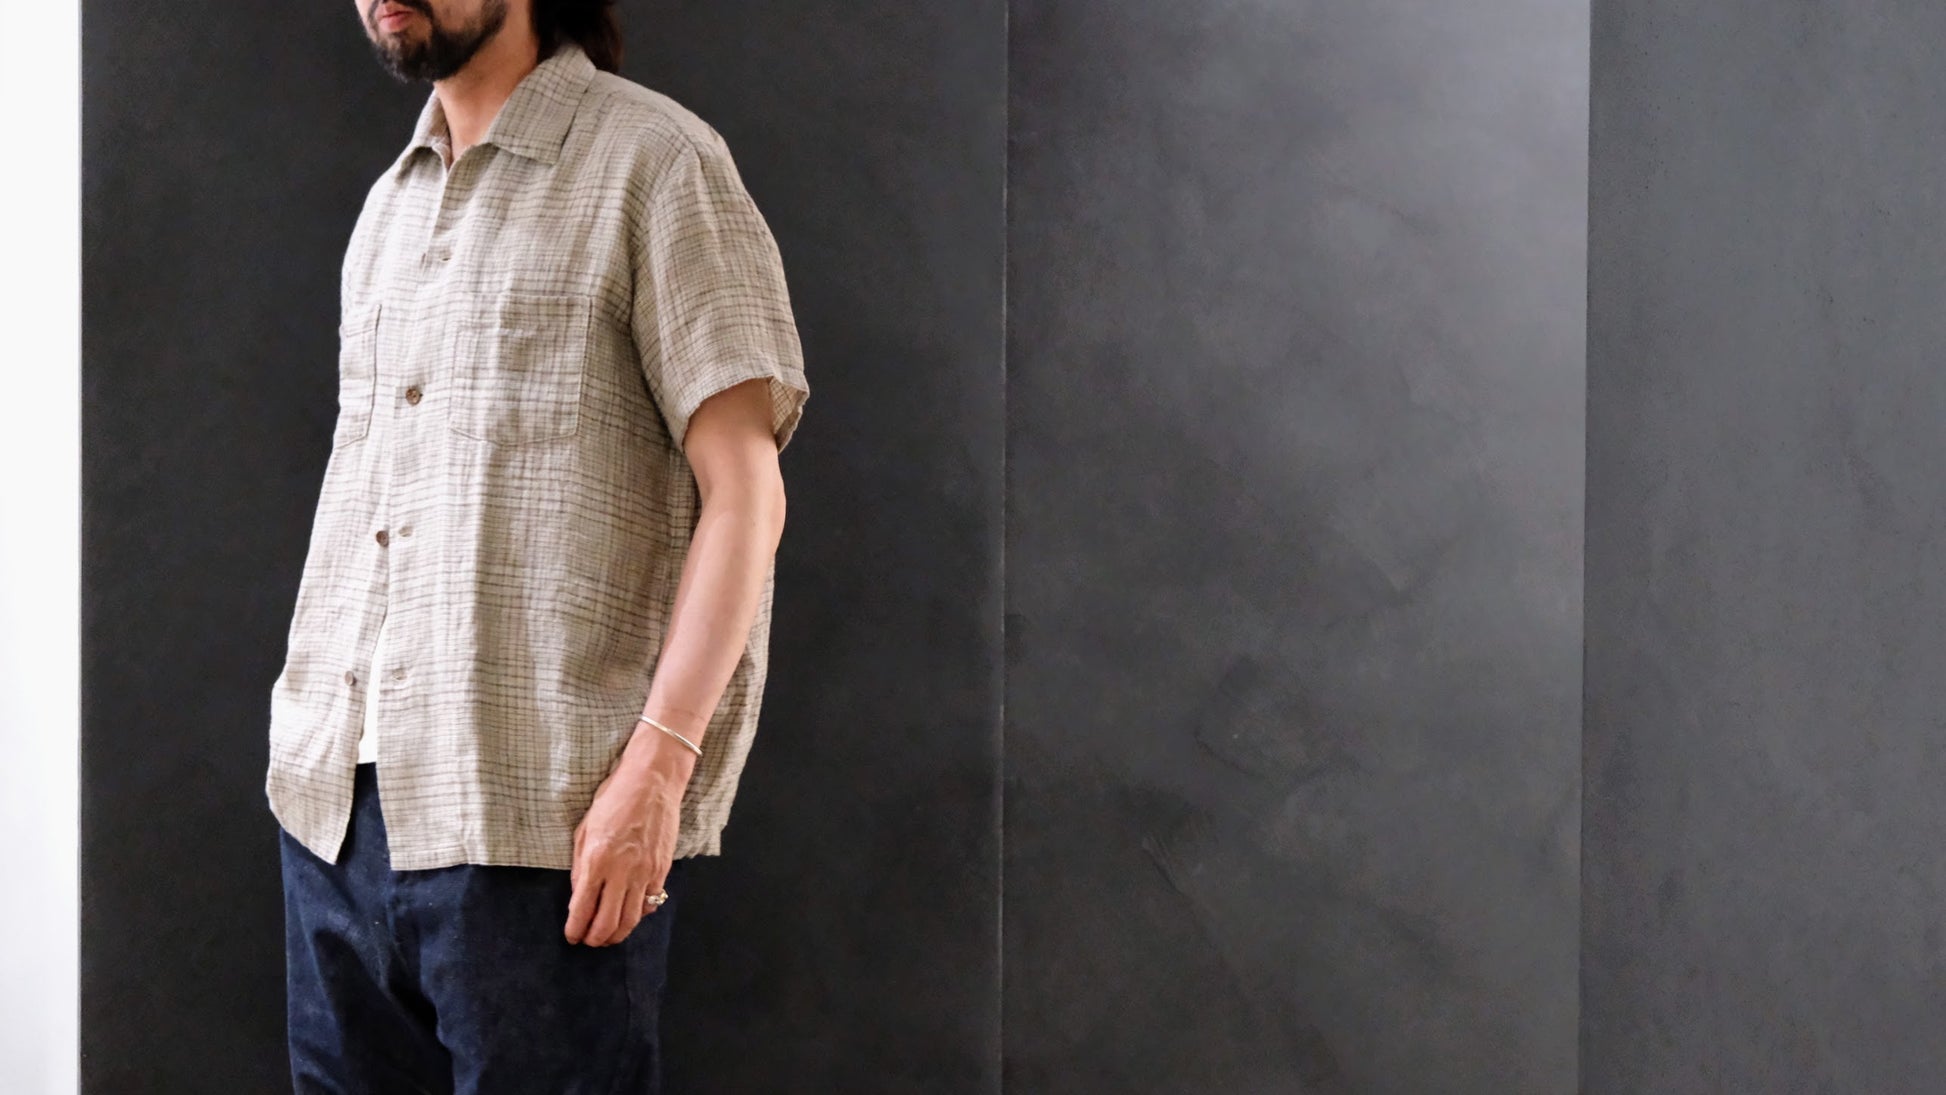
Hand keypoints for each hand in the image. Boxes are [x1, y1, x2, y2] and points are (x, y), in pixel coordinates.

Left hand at [565, 759, 681, 946]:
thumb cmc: (614, 799)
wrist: (651, 782)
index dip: (575, 929)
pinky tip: (628, 915)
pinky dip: (638, 915)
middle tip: (589, 941)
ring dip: (617, 934)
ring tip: (608, 937)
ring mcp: (645, 872)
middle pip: (608, 922)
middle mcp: (621, 871)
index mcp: (597, 860)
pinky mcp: (661, 870)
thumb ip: (580, 867)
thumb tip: (579, 896)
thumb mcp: (585, 829)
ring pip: (631, 919)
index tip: (571, 936)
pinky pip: (650, 903)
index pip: (583, 908)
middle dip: (595, 939)